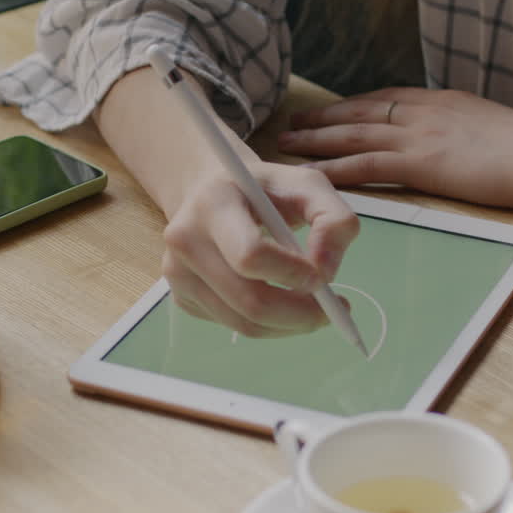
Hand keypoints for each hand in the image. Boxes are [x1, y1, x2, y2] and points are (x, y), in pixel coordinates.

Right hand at [161, 161, 359, 336]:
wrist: (212, 193)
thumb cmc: (264, 189)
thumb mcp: (308, 186)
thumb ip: (334, 220)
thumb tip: (327, 273)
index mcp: (213, 203)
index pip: (250, 255)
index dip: (291, 274)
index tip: (322, 278)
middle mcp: (185, 240)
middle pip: (249, 300)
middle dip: (300, 314)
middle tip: (333, 312)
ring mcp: (178, 274)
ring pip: (244, 324)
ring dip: (289, 326)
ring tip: (315, 310)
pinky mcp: (182, 298)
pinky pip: (234, 326)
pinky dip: (270, 326)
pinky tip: (283, 304)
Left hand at [280, 88, 512, 207]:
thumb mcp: (489, 126)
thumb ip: (463, 128)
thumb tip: (455, 140)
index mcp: (440, 101)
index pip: (384, 99)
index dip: (350, 106)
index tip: (328, 111)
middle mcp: (422, 112)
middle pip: (358, 112)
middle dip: (322, 118)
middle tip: (291, 124)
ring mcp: (419, 135)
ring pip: (353, 135)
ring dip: (316, 141)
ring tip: (287, 145)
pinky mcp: (420, 163)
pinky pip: (366, 165)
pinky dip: (335, 169)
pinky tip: (313, 175)